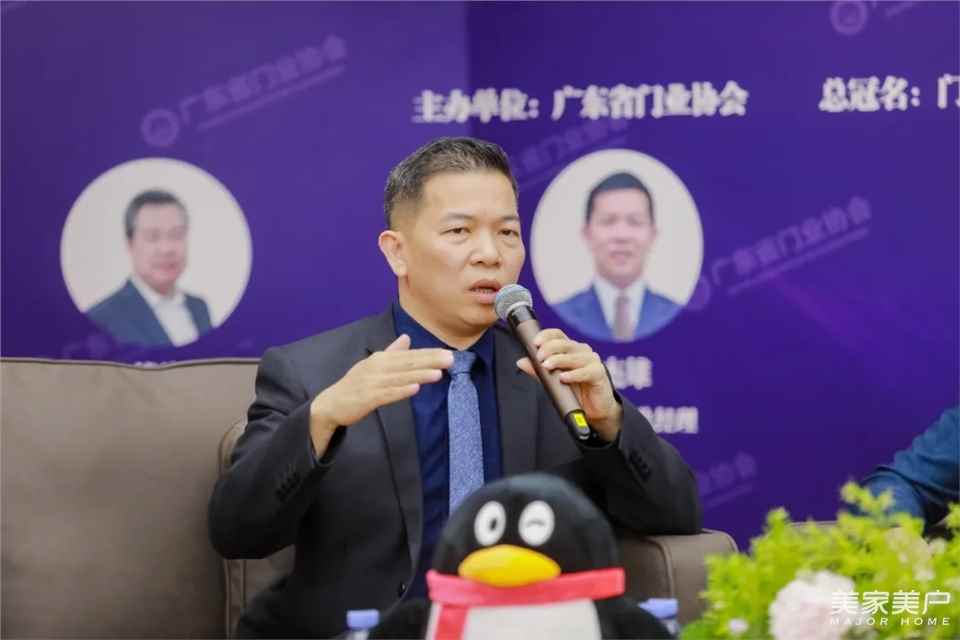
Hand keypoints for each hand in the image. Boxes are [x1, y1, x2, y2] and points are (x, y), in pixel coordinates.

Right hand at [309, 334, 452, 454]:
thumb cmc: (356, 384)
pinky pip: (387, 394)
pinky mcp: (367, 398)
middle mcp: (376, 367)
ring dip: (419, 375)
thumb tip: (407, 337)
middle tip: (450, 359)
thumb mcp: (373, 365)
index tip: (447, 352)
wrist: (331, 404)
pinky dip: (401, 391)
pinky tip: (415, 389)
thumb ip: (391, 352)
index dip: (428, 354)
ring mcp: (372, 383)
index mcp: (380, 359)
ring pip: (400, 378)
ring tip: (438, 374)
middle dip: (429, 361)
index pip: (408, 355)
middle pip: (407, 364)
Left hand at [516, 328, 621, 441]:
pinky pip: (586, 371)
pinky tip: (563, 377)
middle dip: (549, 349)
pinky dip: (573, 374)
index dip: (546, 336)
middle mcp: (582, 351)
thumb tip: (521, 362)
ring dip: (559, 360)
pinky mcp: (599, 374)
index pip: (558, 335)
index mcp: (570, 349)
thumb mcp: (553, 380)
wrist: (593, 409)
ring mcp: (592, 361)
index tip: (535, 343)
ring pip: (574, 356)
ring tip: (547, 366)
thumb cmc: (575, 391)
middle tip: (539, 358)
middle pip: (565, 343)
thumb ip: (538, 371)